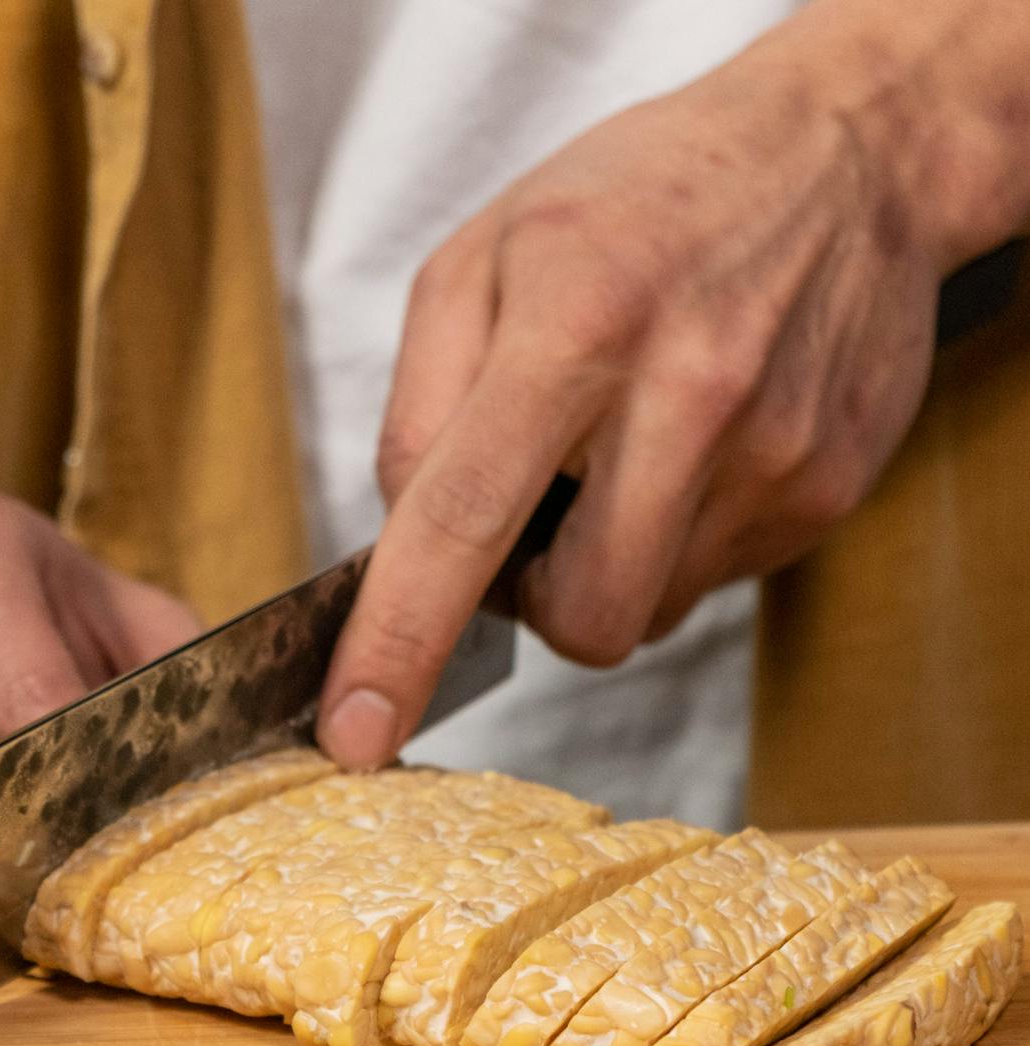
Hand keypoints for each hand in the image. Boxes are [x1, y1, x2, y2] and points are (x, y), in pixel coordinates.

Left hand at [318, 26, 946, 765]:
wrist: (845, 153)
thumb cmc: (638, 204)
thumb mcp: (485, 253)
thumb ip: (420, 405)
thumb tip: (404, 543)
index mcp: (576, 323)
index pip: (461, 520)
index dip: (400, 641)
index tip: (356, 735)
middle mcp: (685, 393)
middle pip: (581, 617)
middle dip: (543, 603)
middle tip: (548, 511)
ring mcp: (770, 453)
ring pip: (648, 613)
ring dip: (614, 565)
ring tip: (634, 450)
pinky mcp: (823, 491)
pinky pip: (714, 582)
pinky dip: (682, 539)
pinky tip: (701, 446)